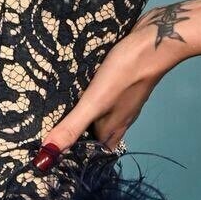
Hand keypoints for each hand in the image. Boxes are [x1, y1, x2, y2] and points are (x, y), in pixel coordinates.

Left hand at [31, 11, 177, 171]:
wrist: (154, 41)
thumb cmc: (124, 74)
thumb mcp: (93, 103)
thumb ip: (72, 127)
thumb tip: (46, 158)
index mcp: (113, 128)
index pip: (96, 151)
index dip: (78, 154)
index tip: (56, 152)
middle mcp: (121, 116)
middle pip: (100, 133)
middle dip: (81, 134)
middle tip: (54, 130)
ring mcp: (125, 98)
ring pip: (103, 113)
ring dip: (87, 114)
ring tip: (63, 109)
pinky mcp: (124, 79)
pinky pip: (107, 94)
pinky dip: (93, 95)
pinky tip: (82, 86)